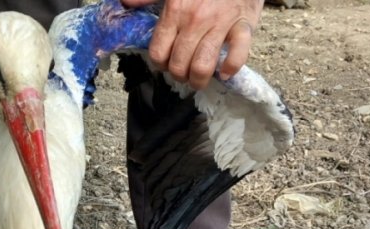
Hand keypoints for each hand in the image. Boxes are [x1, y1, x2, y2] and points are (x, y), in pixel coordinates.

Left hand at [121, 0, 263, 89]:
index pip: (158, 53)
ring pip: (202, 67)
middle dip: (178, 75)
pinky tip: (224, 72)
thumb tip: (126, 2)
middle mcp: (196, 20)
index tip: (165, 63)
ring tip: (198, 78)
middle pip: (179, 65)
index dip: (159, 64)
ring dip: (198, 80)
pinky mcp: (244, 26)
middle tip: (182, 72)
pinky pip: (237, 56)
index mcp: (176, 10)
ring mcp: (221, 24)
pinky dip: (230, 69)